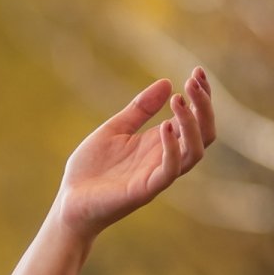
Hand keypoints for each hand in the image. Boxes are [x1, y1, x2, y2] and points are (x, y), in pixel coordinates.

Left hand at [53, 66, 216, 238]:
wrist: (69, 202)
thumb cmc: (91, 169)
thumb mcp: (114, 130)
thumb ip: (139, 109)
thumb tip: (166, 82)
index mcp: (160, 143)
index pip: (194, 119)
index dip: (201, 96)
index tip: (198, 72)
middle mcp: (165, 158)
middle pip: (203, 133)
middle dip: (203, 106)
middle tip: (194, 81)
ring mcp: (158, 175)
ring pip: (195, 151)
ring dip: (192, 124)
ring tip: (180, 100)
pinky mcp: (146, 189)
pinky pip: (170, 170)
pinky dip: (171, 148)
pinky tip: (163, 126)